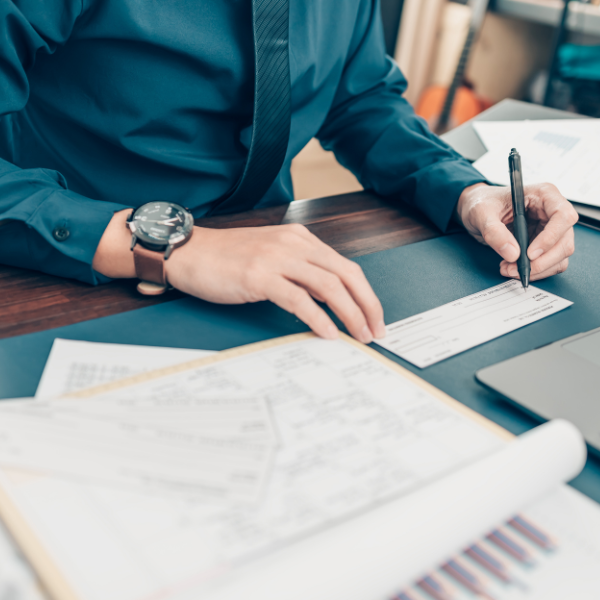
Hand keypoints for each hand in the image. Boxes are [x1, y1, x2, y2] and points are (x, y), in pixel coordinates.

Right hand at [165, 224, 385, 342]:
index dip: (366, 294)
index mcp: (301, 239)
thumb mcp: (273, 258)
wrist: (189, 253)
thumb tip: (331, 301)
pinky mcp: (259, 276)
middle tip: (376, 331)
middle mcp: (294, 244)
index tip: (375, 318)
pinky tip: (327, 333)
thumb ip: (302, 272)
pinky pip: (299, 299)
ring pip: (329, 286)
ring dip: (350, 314)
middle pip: (346, 274)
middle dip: (367, 305)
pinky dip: (318, 318)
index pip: (346, 266)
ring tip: (359, 336)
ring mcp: (277, 258)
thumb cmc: (228, 260)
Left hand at [456, 182, 578, 280]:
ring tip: (510, 269)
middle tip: (516, 269)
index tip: (529, 254)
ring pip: (559, 255)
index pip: (563, 216)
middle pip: (564, 241)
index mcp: (543, 195)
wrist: (476, 210)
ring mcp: (550, 229)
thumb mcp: (482, 213)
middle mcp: (551, 212)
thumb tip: (512, 253)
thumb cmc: (482, 202)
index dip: (550, 237)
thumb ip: (495, 232)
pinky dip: (535, 271)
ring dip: (537, 268)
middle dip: (542, 261)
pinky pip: (550, 263)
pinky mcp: (544, 244)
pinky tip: (513, 268)